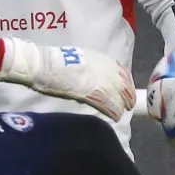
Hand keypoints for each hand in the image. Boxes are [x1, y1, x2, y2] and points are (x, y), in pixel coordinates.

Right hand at [0, 36, 135, 121]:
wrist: (46, 65)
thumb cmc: (58, 62)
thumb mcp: (81, 58)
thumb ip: (94, 67)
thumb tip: (99, 78)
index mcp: (103, 59)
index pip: (123, 73)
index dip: (127, 84)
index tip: (128, 92)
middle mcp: (106, 68)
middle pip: (124, 86)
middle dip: (127, 97)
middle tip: (128, 106)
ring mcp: (100, 80)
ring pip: (118, 96)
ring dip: (121, 106)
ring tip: (121, 114)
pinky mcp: (93, 92)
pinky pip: (108, 104)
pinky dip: (113, 111)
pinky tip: (115, 116)